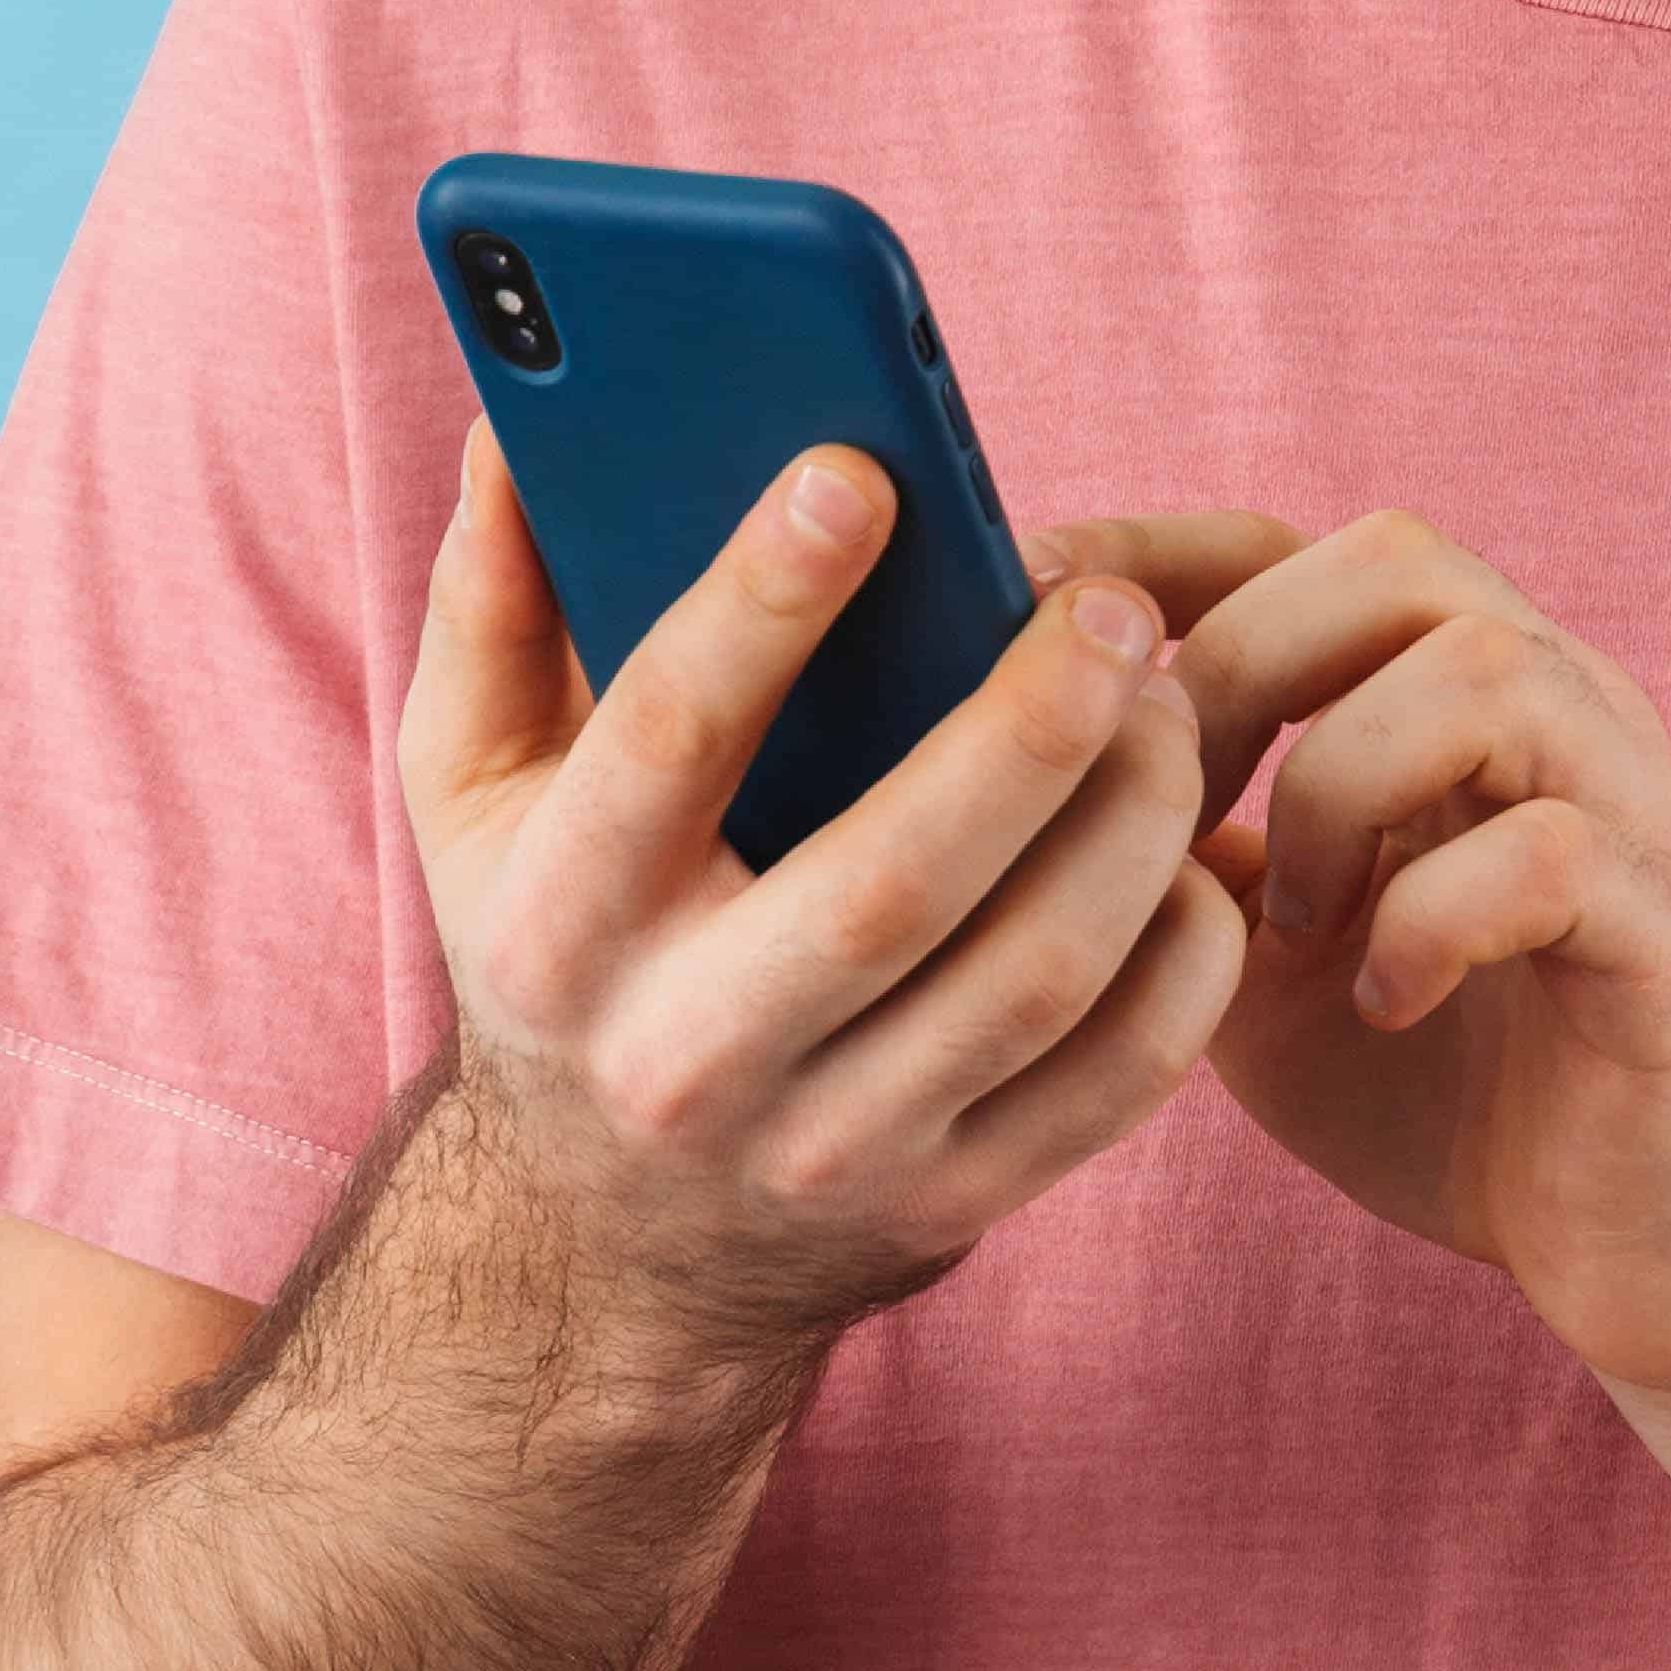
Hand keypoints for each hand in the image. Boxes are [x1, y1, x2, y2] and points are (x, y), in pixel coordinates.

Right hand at [397, 421, 1238, 1368]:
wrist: (612, 1242)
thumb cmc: (561, 945)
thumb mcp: (474, 795)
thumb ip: (492, 606)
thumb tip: (514, 429)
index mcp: (559, 927)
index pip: (664, 746)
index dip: (760, 602)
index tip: (860, 472)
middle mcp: (688, 1057)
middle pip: (887, 884)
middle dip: (1022, 728)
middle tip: (1111, 608)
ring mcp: (830, 1147)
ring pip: (1028, 981)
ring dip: (1131, 822)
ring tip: (1168, 701)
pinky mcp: (953, 1201)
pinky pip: (1116, 1076)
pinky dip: (1187, 953)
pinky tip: (1196, 847)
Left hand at [1073, 509, 1670, 1403]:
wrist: (1640, 1245)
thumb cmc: (1444, 1090)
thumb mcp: (1262, 966)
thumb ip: (1179, 869)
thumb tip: (1026, 793)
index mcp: (1460, 704)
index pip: (1309, 548)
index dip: (1163, 558)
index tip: (1033, 618)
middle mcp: (1561, 715)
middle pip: (1402, 560)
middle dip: (1250, 666)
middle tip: (1184, 816)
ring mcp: (1631, 807)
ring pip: (1484, 674)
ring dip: (1341, 790)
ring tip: (1298, 927)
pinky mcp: (1670, 928)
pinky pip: (1552, 851)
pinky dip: (1433, 921)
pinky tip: (1389, 1003)